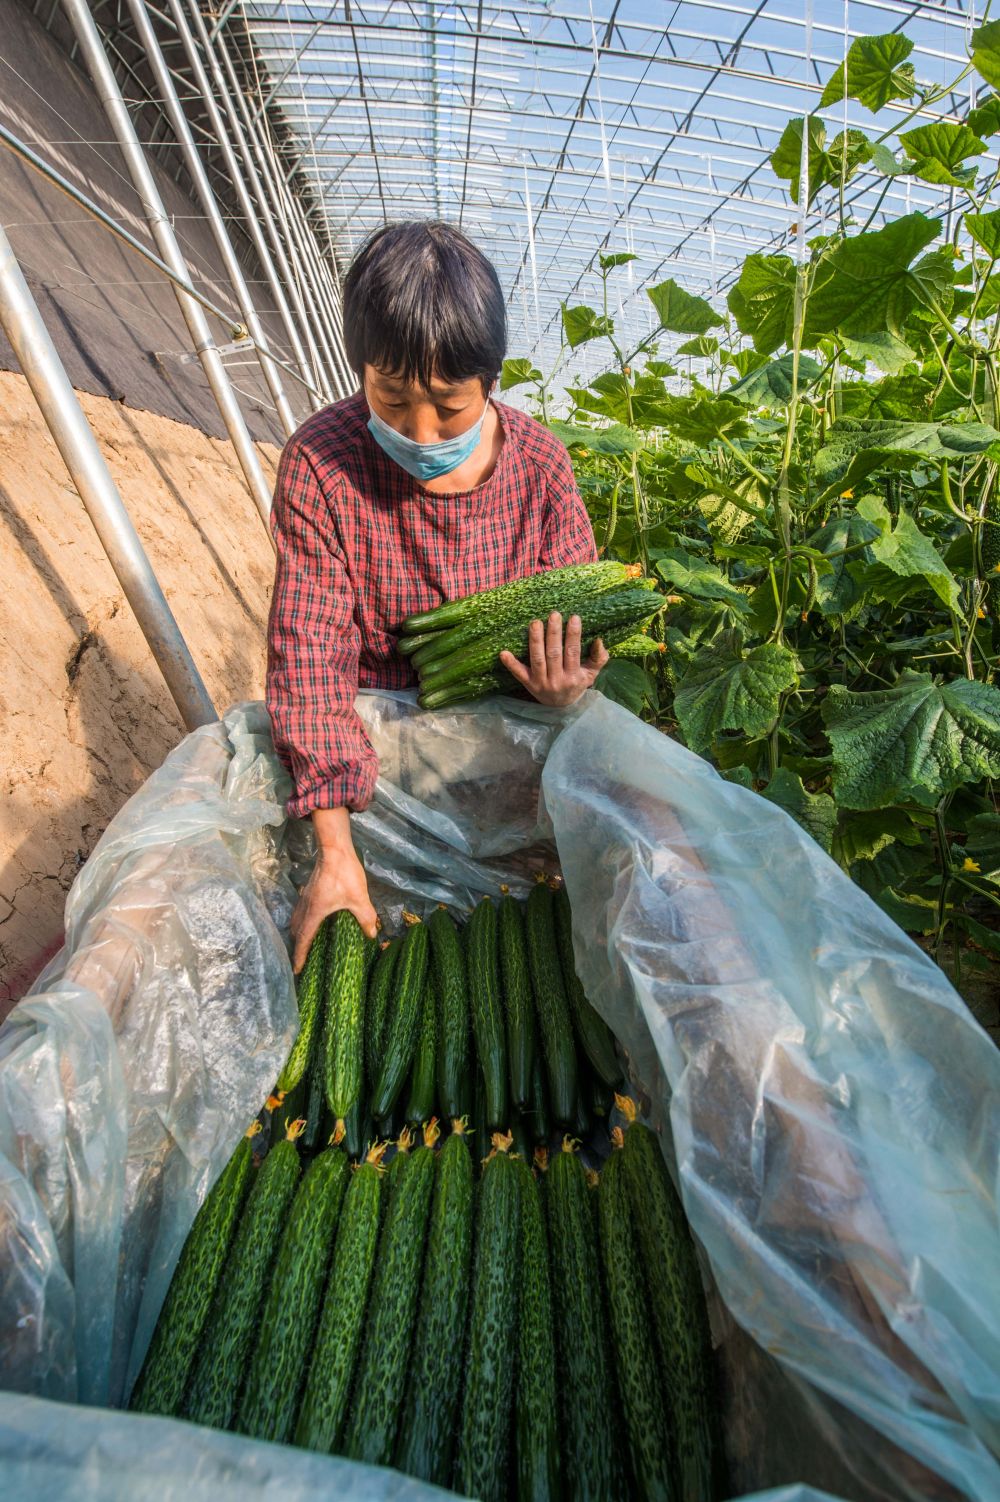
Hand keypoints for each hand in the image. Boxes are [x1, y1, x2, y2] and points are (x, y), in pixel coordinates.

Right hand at [291, 809, 377, 972]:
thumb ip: (366, 918)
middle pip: (296, 932)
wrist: (334, 849)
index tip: (297, 970)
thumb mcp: (359, 898)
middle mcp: (305, 908)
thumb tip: (372, 935)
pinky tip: (314, 922)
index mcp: (314, 914)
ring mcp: (305, 898)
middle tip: (304, 960)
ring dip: (300, 934)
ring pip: (297, 921)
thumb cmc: (345, 874)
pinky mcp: (309, 891)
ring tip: (307, 944)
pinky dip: (303, 922)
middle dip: (298, 947)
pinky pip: (301, 912)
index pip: (303, 940)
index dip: (300, 956)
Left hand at [499, 611, 608, 707]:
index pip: (573, 652)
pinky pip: (518, 674)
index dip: (573, 635)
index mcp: (573, 676)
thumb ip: (598, 658)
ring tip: (535, 622)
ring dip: (535, 640)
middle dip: (554, 633)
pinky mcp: (528, 684)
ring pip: (537, 659)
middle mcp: (557, 680)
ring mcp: (541, 682)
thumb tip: (599, 640)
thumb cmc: (577, 684)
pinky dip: (511, 664)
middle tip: (553, 614)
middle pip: (554, 653)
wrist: (562, 708)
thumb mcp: (591, 674)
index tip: (573, 617)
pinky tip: (503, 652)